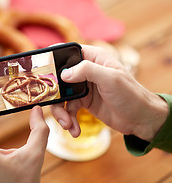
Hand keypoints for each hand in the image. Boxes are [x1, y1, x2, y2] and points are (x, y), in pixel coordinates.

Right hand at [51, 45, 167, 140]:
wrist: (141, 120)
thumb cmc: (132, 95)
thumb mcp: (111, 79)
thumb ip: (88, 71)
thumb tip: (64, 74)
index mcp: (93, 58)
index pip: (67, 52)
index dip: (52, 60)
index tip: (40, 71)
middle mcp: (86, 71)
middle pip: (59, 78)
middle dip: (54, 95)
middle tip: (54, 106)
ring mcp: (83, 87)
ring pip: (61, 97)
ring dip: (61, 113)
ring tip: (67, 125)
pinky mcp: (83, 102)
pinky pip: (68, 109)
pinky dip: (69, 120)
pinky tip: (74, 130)